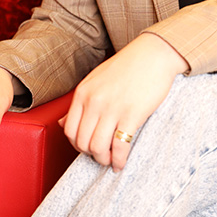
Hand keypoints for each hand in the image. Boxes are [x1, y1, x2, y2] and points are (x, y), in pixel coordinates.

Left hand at [60, 33, 187, 171]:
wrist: (154, 54)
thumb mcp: (97, 79)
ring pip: (98, 148)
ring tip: (112, 159)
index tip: (89, 147)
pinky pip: (120, 146)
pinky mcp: (132, 114)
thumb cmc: (128, 66)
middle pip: (82, 142)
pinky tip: (122, 162)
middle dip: (91, 154)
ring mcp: (113, 108)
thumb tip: (62, 123)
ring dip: (104, 159)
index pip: (69, 130)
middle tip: (103, 154)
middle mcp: (94, 101)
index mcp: (83, 92)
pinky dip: (120, 160)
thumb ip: (80, 101)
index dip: (77, 145)